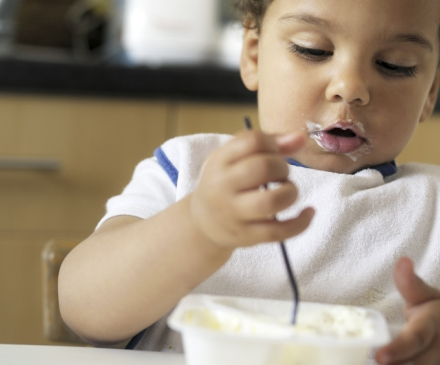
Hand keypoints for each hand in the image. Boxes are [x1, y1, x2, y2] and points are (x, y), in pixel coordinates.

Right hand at [189, 130, 313, 248]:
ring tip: (287, 191)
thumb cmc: (225, 182)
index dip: (272, 144)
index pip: (253, 141)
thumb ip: (267, 144)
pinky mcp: (247, 236)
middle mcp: (223, 186)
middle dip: (282, 168)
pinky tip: (308, 213)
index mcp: (219, 161)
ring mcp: (234, 214)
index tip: (273, 153)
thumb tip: (301, 138)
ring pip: (271, 201)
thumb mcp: (233, 158)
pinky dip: (301, 223)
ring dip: (290, 192)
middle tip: (280, 174)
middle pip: (263, 167)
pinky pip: (278, 232)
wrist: (203, 222)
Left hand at [376, 257, 439, 364]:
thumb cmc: (436, 312)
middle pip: (418, 364)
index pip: (416, 340)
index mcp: (433, 328)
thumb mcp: (426, 296)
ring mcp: (436, 362)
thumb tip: (402, 261)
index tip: (379, 356)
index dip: (399, 350)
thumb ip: (410, 283)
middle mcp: (438, 352)